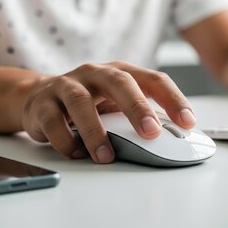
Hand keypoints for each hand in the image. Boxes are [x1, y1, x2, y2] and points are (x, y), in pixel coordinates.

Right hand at [21, 62, 195, 163]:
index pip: (152, 80)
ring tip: (106, 155)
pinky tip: (75, 152)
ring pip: (80, 101)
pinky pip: (52, 120)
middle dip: (137, 107)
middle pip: (118, 82)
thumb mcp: (115, 105)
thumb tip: (170, 141)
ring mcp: (66, 85)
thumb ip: (138, 117)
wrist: (39, 98)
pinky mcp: (42, 103)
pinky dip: (64, 140)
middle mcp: (94, 73)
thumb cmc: (88, 103)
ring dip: (95, 130)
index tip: (188, 122)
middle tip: (150, 132)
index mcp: (120, 72)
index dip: (172, 99)